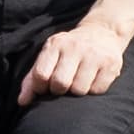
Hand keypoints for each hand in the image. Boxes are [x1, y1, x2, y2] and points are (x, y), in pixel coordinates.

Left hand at [19, 20, 133, 104]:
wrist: (102, 32)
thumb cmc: (69, 51)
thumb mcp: (49, 56)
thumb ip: (32, 78)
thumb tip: (22, 102)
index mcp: (55, 45)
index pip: (41, 74)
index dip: (40, 88)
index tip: (45, 88)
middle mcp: (74, 47)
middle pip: (60, 83)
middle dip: (59, 90)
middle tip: (64, 85)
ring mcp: (94, 55)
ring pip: (79, 90)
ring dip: (77, 91)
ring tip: (79, 80)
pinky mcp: (111, 63)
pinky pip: (97, 90)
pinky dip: (93, 90)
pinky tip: (93, 79)